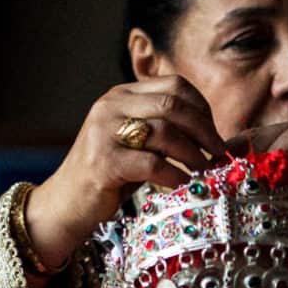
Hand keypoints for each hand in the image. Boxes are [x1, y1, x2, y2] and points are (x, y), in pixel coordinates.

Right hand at [23, 77, 225, 272]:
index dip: (202, 107)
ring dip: (193, 154)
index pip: (174, 85)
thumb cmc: (111, 175)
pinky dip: (175, 175)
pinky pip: (152, 163)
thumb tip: (221, 136)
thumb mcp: (138, 143)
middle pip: (173, 105)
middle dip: (205, 130)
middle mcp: (111, 106)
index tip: (215, 132)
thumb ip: (167, 131)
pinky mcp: (104, 162)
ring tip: (205, 171)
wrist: (67, 203)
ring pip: (165, 132)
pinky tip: (182, 184)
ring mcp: (104, 132)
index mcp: (122, 95)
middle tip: (220, 153)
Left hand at [229, 117, 287, 245]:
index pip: (262, 134)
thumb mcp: (282, 200)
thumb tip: (217, 188)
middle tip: (243, 167)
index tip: (218, 164)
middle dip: (261, 146)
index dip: (239, 146)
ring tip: (271, 171)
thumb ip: (259, 187)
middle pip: (282, 129)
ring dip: (286, 149)